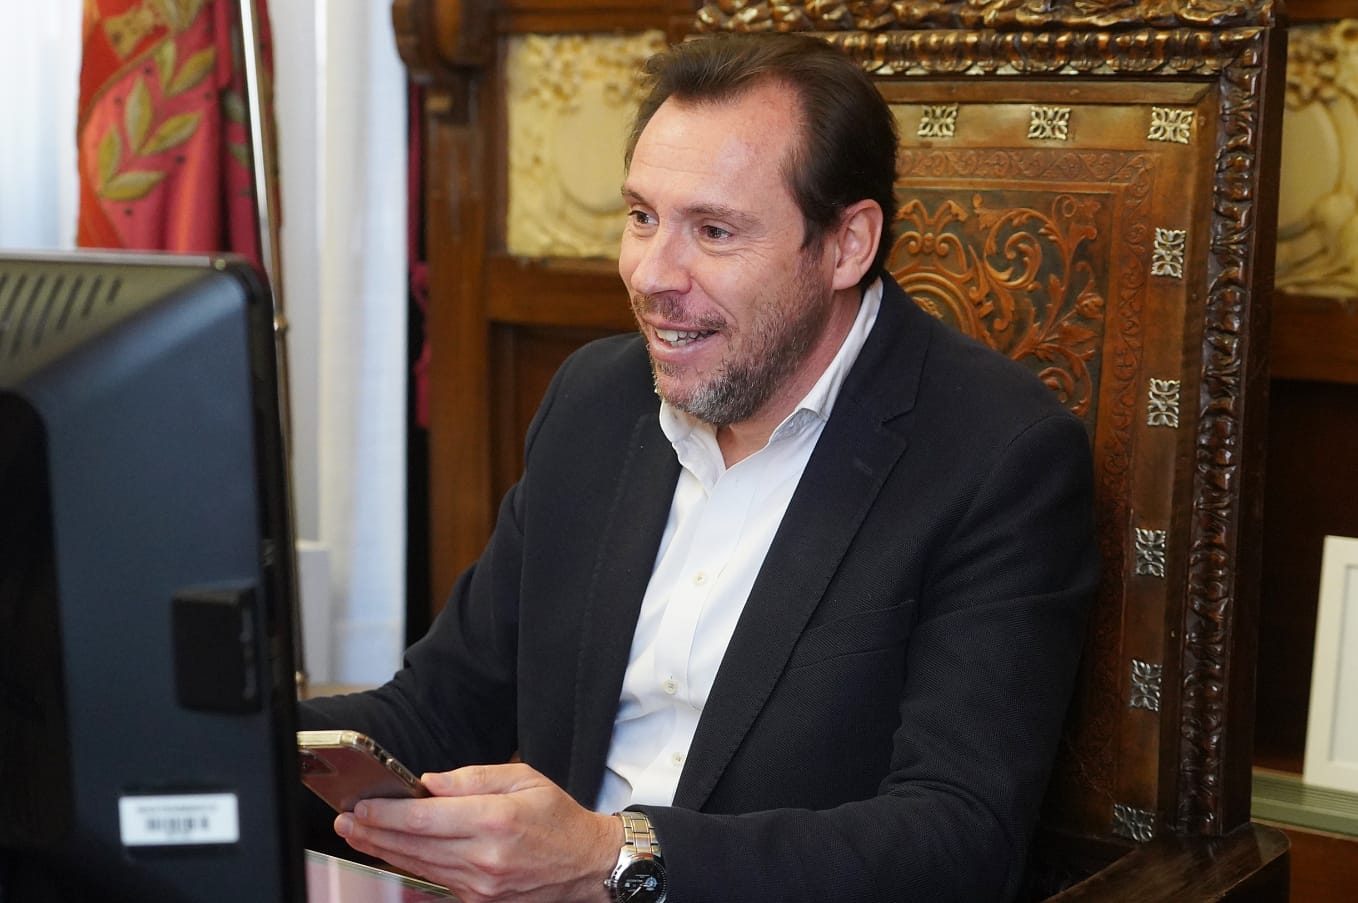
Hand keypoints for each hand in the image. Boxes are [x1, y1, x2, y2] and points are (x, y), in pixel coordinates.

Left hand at [333, 762, 620, 902]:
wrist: (585, 865)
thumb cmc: (558, 818)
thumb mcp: (523, 779)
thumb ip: (473, 778)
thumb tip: (429, 782)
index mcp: (495, 820)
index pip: (425, 818)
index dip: (388, 812)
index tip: (362, 804)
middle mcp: (484, 857)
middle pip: (414, 845)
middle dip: (373, 831)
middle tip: (345, 819)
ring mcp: (479, 884)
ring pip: (418, 866)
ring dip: (382, 850)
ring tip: (357, 834)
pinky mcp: (478, 899)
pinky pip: (434, 880)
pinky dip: (408, 865)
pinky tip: (390, 852)